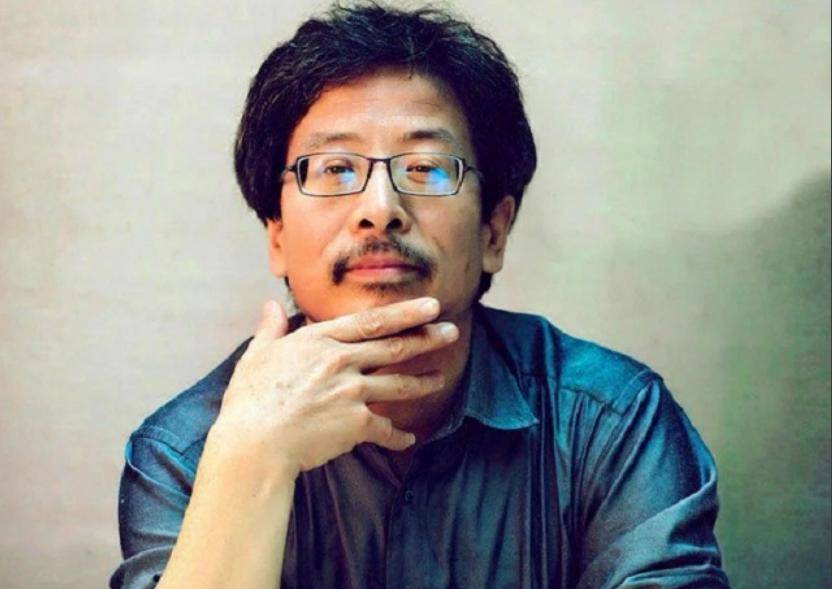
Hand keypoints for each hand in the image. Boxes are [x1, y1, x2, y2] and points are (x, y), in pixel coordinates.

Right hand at [209, 297, 458, 477]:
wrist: (254, 444)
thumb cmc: (250, 400)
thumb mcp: (257, 357)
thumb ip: (270, 330)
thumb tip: (268, 306)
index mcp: (320, 341)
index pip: (372, 322)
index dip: (405, 313)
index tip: (431, 306)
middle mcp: (341, 361)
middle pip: (395, 347)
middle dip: (427, 338)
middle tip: (451, 332)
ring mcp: (352, 392)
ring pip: (398, 385)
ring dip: (423, 382)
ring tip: (440, 379)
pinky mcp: (356, 424)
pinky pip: (386, 429)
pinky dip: (398, 435)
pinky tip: (409, 438)